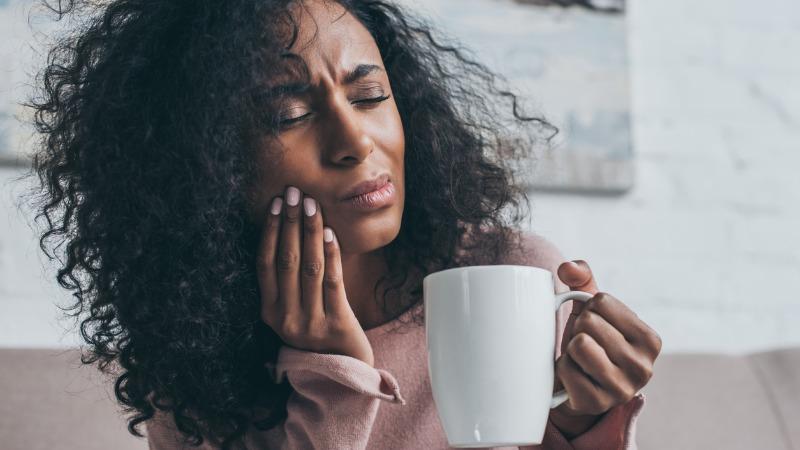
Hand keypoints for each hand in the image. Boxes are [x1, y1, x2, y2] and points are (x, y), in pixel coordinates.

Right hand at [257, 185, 374, 366]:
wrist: (345, 368)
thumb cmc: (319, 328)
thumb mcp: (295, 308)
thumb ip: (289, 279)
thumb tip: (290, 227)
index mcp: (269, 311)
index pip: (264, 264)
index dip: (270, 231)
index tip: (276, 203)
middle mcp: (285, 318)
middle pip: (286, 261)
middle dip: (290, 222)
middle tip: (294, 193)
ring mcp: (310, 323)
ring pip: (308, 268)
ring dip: (310, 231)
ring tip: (312, 205)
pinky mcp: (336, 325)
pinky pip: (333, 282)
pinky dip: (330, 255)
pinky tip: (330, 232)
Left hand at [549, 260, 661, 436]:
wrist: (579, 387)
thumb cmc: (590, 340)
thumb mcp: (591, 309)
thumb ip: (582, 279)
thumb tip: (567, 267)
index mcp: (650, 340)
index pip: (601, 301)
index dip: (589, 310)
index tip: (596, 327)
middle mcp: (643, 367)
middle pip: (589, 322)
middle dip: (579, 329)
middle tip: (585, 345)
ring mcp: (622, 389)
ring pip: (579, 344)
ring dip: (571, 348)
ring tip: (580, 359)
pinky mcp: (597, 404)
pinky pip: (566, 368)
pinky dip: (562, 368)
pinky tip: (574, 377)